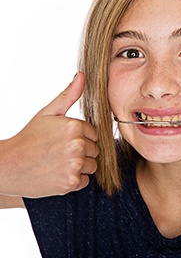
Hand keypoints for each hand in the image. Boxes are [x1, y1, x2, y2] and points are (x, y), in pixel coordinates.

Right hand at [0, 72, 98, 197]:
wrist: (8, 166)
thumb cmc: (29, 138)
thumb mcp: (48, 113)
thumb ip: (68, 95)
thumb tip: (81, 75)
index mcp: (75, 126)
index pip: (94, 133)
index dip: (81, 137)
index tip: (64, 140)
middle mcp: (78, 145)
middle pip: (95, 150)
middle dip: (82, 151)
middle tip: (61, 152)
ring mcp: (75, 164)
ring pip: (92, 165)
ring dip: (80, 165)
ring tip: (60, 162)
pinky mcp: (71, 182)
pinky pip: (85, 180)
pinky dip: (74, 179)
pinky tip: (59, 173)